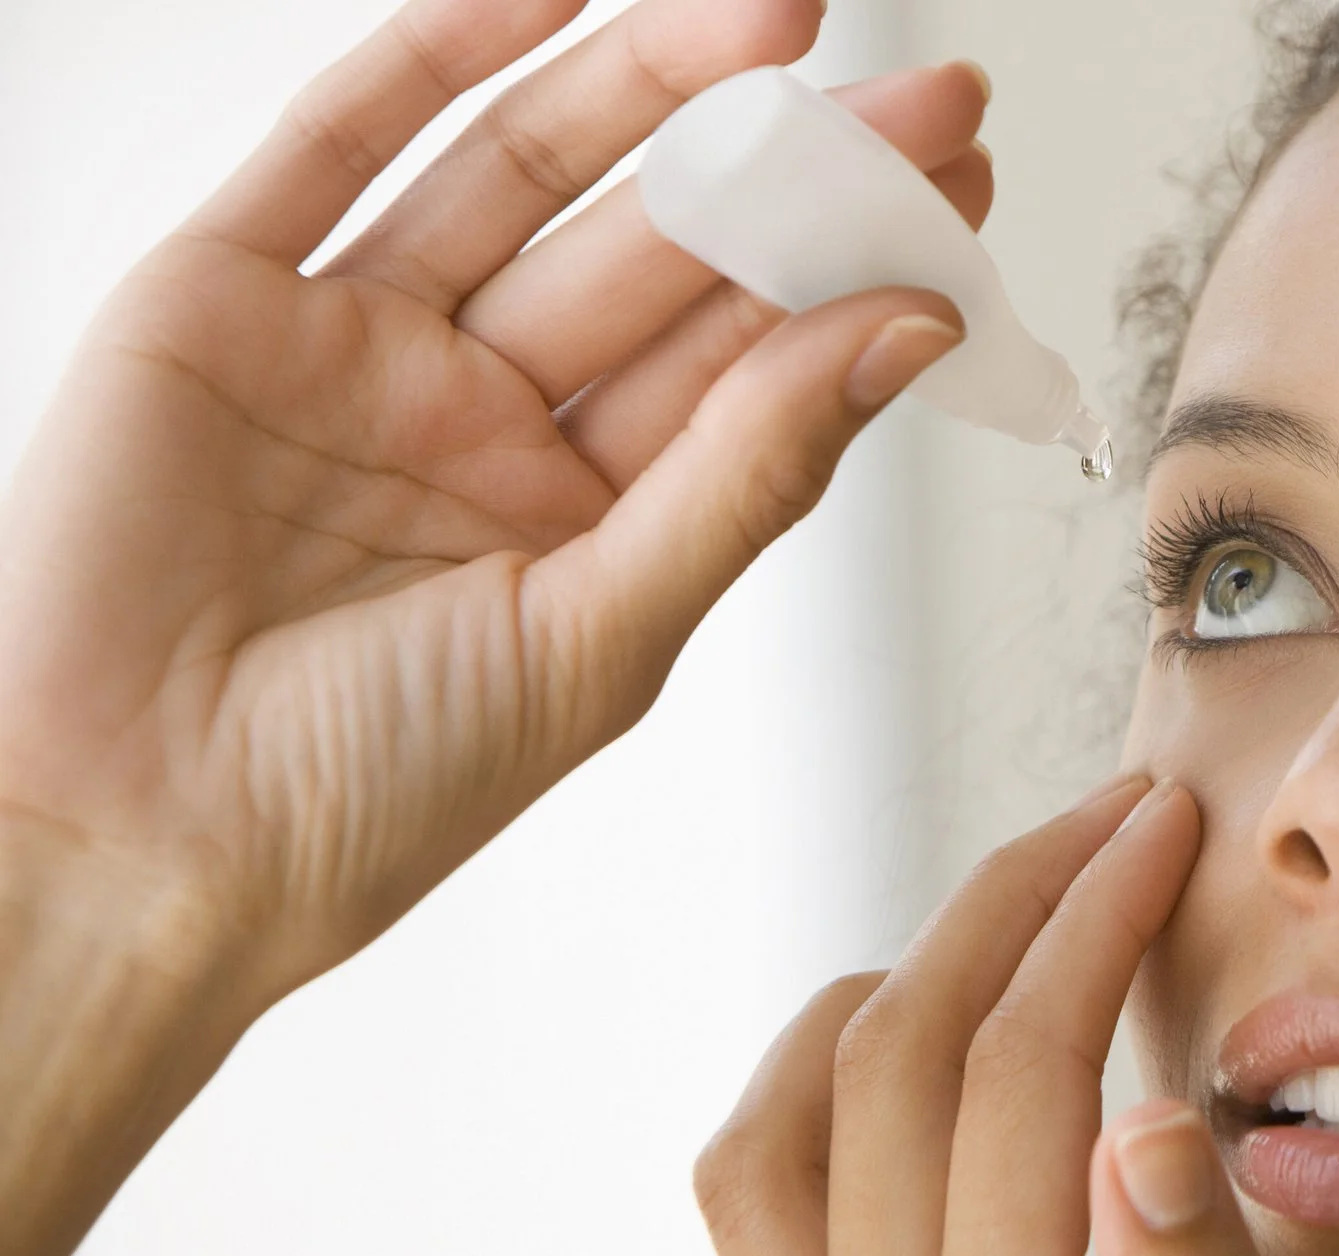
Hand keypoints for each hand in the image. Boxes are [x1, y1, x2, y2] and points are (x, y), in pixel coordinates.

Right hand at [0, 0, 988, 1255]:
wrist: (128, 841)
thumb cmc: (368, 793)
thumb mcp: (601, 636)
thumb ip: (748, 474)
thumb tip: (905, 332)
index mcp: (589, 515)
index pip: (752, 361)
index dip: (856, 269)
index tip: (961, 186)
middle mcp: (485, 420)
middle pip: (665, 257)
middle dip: (793, 167)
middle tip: (927, 90)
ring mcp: (359, 348)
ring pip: (528, 177)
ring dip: (652, 86)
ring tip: (784, 15)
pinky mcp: (226, 297)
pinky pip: (342, 142)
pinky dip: (440, 53)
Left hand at [695, 777, 1303, 1255]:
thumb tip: (1152, 1130)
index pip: (1027, 1074)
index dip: (1100, 919)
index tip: (1163, 832)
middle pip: (895, 1060)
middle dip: (1011, 904)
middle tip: (1111, 821)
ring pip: (781, 1127)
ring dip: (895, 987)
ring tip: (1010, 929)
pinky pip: (753, 1217)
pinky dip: (814, 1093)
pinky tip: (909, 1080)